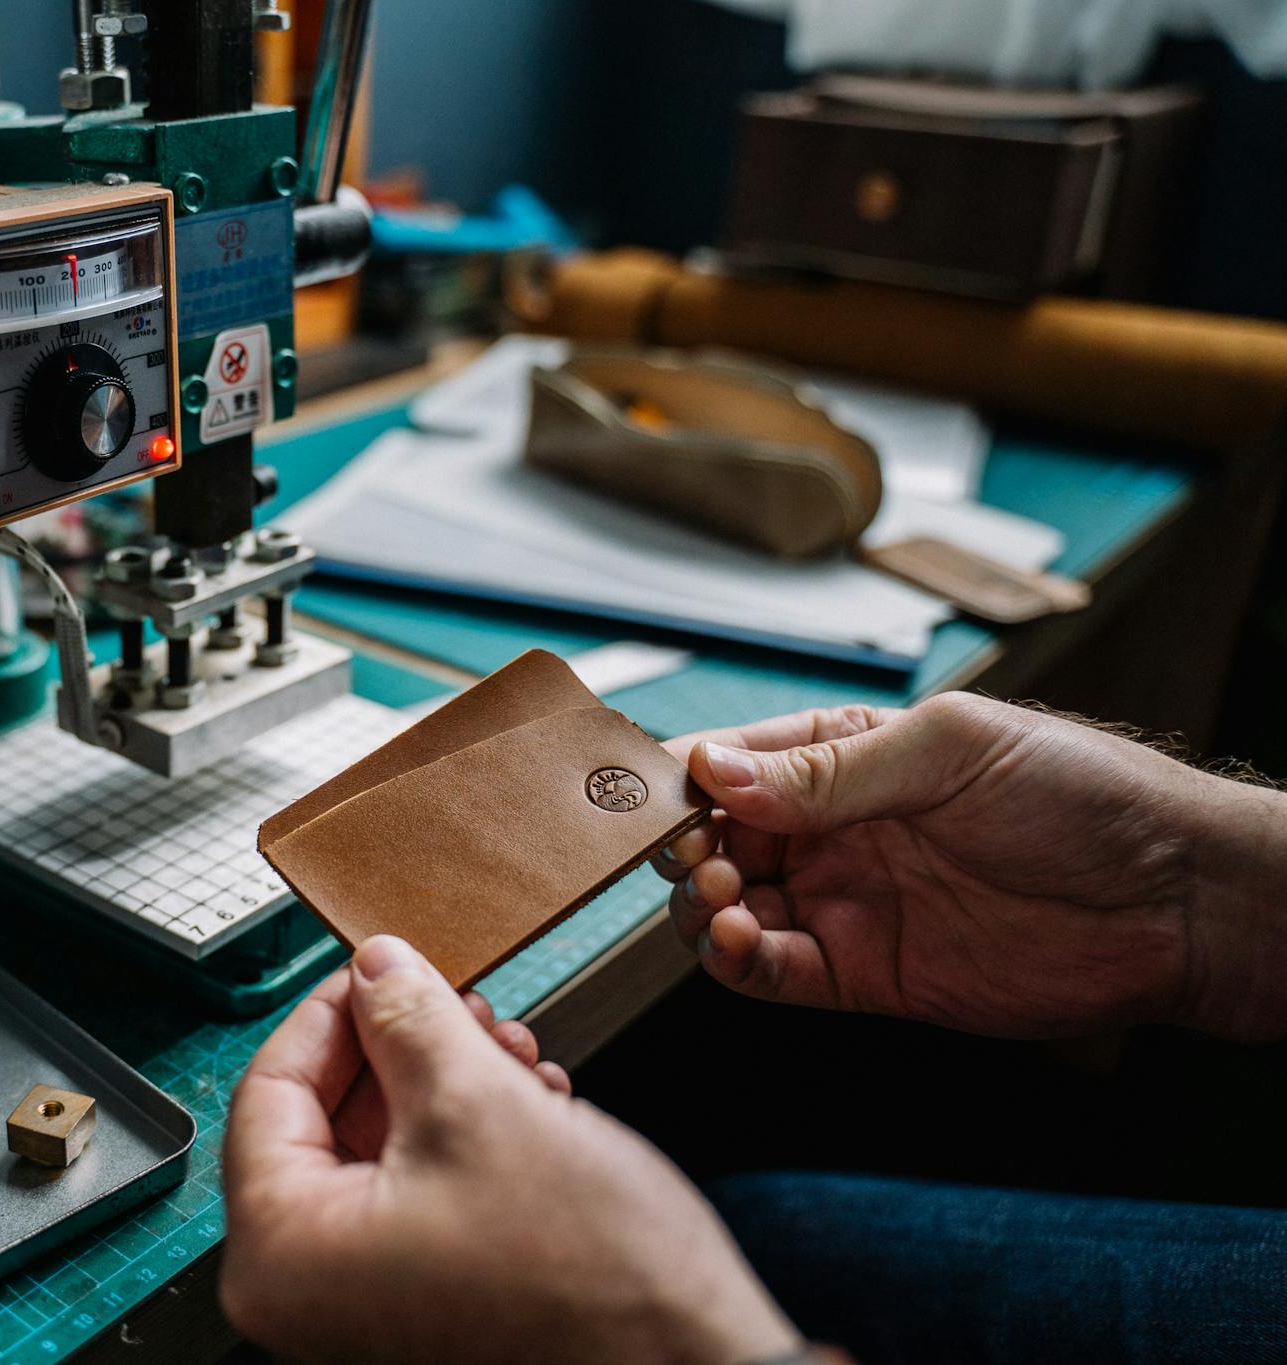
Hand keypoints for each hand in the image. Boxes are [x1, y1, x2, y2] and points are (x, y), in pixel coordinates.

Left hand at [220, 936, 797, 1364]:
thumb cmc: (591, 1284)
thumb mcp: (478, 1103)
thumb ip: (406, 1020)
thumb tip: (374, 967)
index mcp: (285, 1255)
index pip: (267, 1091)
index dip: (330, 1012)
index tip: (377, 966)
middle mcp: (309, 1293)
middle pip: (326, 1119)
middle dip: (403, 1049)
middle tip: (461, 1004)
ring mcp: (369, 1305)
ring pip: (383, 1149)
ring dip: (449, 1085)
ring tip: (514, 1054)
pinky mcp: (427, 1304)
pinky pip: (420, 1194)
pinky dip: (470, 1138)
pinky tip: (530, 1104)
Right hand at [655, 693, 1286, 1039]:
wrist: (1174, 900)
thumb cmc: (1078, 794)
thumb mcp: (946, 751)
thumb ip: (828, 770)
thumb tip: (715, 769)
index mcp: (843, 756)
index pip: (730, 763)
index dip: (683, 780)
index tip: (655, 798)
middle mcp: (831, 830)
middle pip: (713, 839)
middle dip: (684, 848)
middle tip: (698, 858)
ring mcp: (842, 903)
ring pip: (727, 909)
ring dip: (702, 906)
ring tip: (725, 900)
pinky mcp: (861, 975)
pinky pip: (771, 974)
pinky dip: (737, 961)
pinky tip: (743, 940)